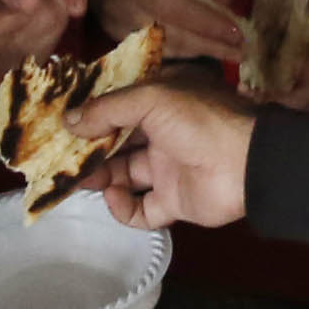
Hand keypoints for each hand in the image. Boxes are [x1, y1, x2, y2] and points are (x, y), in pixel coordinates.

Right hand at [66, 74, 262, 229]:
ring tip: (81, 179)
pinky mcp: (174, 202)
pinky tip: (114, 197)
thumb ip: (107, 110)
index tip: (61, 124)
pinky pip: (141, 209)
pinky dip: (123, 208)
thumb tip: (68, 121)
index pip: (119, 107)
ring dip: (101, 178)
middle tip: (61, 158)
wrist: (247, 165)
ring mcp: (169, 169)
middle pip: (118, 143)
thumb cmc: (198, 120)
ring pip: (124, 175)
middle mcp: (164, 134)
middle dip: (90, 150)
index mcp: (163, 102)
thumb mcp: (151, 99)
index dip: (91, 115)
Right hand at [90, 0, 252, 66]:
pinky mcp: (118, 39)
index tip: (239, 34)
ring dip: (200, 54)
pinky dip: (181, 53)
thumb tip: (230, 5)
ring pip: (167, 48)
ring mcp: (120, 29)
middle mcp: (129, 12)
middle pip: (177, 37)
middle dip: (212, 47)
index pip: (182, 12)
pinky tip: (202, 53)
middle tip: (241, 53)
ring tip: (229, 55)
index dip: (211, 25)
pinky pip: (154, 50)